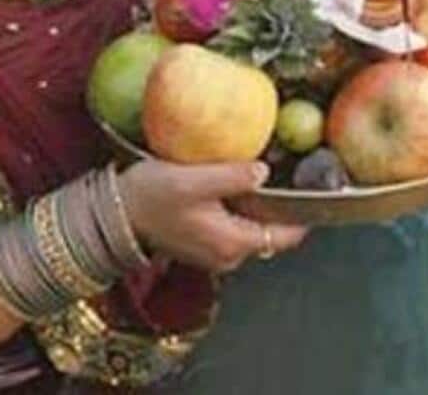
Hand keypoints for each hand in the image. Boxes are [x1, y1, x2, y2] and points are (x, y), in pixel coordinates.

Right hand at [117, 160, 307, 272]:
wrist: (113, 215)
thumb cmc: (150, 197)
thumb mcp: (193, 180)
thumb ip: (232, 176)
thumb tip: (264, 172)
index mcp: (233, 242)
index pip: (285, 235)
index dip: (303, 213)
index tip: (314, 187)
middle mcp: (228, 255)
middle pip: (271, 233)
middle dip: (280, 206)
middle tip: (288, 172)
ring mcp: (214, 253)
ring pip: (251, 229)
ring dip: (257, 207)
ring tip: (259, 174)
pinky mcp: (201, 245)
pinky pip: (233, 228)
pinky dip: (238, 210)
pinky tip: (229, 185)